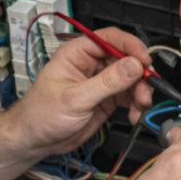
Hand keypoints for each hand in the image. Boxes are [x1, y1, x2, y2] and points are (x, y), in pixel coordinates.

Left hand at [6, 26, 152, 157]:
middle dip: (139, 74)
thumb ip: (106, 82)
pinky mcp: (105, 100)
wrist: (34, 140)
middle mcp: (90, 65)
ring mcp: (99, 83)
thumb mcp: (75, 98)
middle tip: (146, 88)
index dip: (129, 46)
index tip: (144, 60)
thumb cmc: (40, 114)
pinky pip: (128, 96)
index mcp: (77, 54)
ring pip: (130, 79)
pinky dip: (136, 105)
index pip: (109, 39)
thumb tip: (132, 65)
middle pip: (124, 59)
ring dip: (140, 91)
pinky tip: (135, 114)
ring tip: (141, 105)